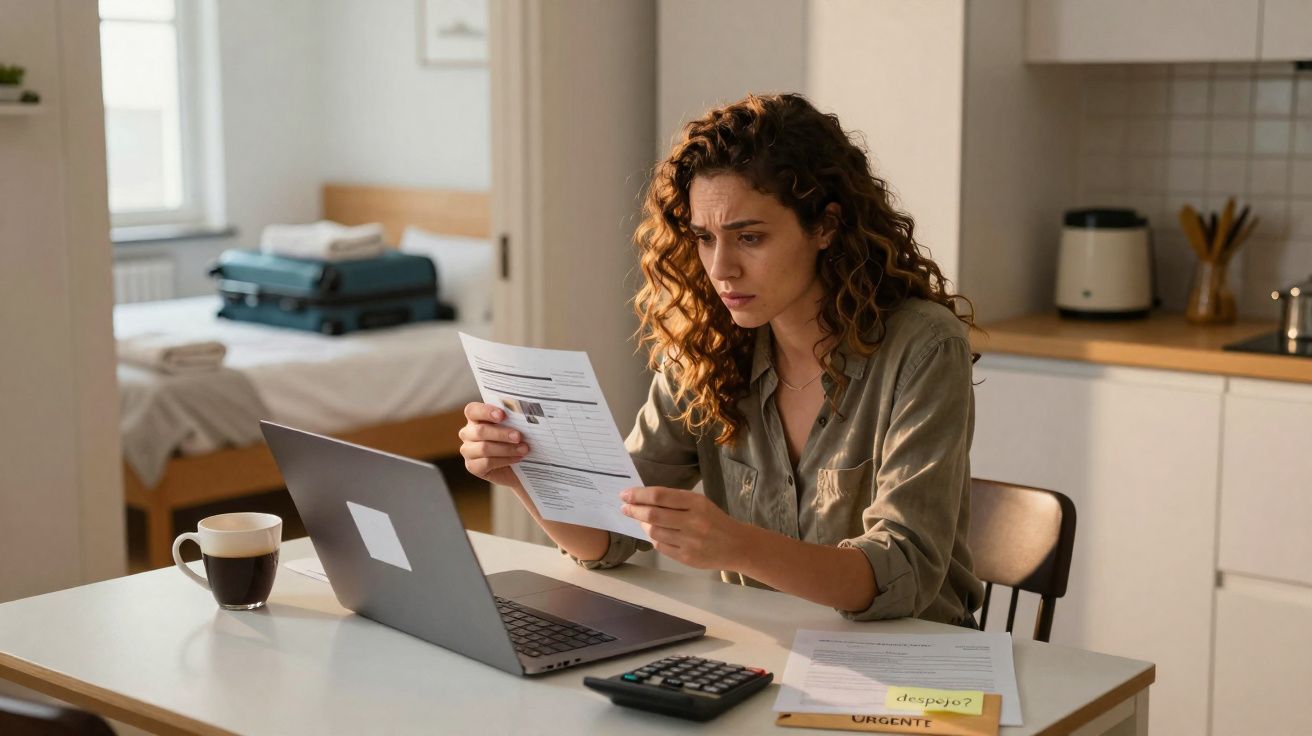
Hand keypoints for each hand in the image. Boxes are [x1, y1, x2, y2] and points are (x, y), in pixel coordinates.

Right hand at [458, 402, 529, 487]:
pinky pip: (487, 462)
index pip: (472, 410)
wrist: (516, 466)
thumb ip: (513, 419)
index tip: (502, 414)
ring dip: (507, 449)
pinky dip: (505, 460)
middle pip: (480, 431)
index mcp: (475, 418)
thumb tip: (525, 416)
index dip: (486, 411)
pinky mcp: (472, 467)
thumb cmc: (514, 440)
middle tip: (518, 436)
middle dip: (501, 433)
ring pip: (484, 448)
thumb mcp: (513, 427)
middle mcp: (468, 433)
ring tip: (523, 449)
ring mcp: (468, 451)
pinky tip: (517, 458)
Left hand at [620, 486, 750, 569]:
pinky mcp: (687, 558)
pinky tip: (653, 533)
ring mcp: (690, 542)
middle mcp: (693, 522)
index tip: (625, 494)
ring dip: (642, 525)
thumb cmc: (715, 520)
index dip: (639, 495)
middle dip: (634, 510)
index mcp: (696, 503)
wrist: (737, 545)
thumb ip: (675, 501)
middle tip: (625, 507)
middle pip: (653, 515)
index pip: (660, 496)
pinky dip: (653, 538)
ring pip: (654, 532)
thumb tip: (644, 500)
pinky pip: (661, 547)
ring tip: (640, 520)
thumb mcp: (700, 503)